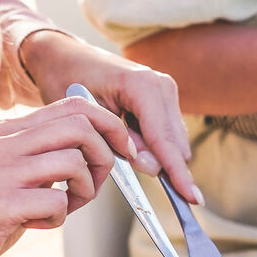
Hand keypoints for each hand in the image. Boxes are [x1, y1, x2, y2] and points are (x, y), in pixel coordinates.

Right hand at [0, 95, 137, 256]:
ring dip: (84, 191)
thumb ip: (54, 156)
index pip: (75, 106)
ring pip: (73, 162)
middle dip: (103, 158)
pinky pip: (57, 203)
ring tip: (64, 207)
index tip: (122, 151)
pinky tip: (36, 224)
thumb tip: (107, 146)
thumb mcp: (23, 175)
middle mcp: (4, 142)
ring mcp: (0, 172)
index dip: (110, 126)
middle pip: (80, 127)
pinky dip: (59, 219)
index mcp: (11, 130)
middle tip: (92, 186)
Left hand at [19, 30, 200, 202]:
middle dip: (159, 164)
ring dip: (153, 154)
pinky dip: (151, 145)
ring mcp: (166, 89)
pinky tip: (127, 136)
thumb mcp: (87, 118)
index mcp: (142, 86)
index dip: (177, 173)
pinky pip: (167, 134)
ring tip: (118, 141)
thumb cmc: (67, 82)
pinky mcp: (164, 97)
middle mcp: (161, 85)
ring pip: (174, 142)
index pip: (164, 140)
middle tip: (124, 161)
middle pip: (175, 144)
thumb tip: (154, 168)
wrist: (63, 57)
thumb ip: (120, 144)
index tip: (192, 199)